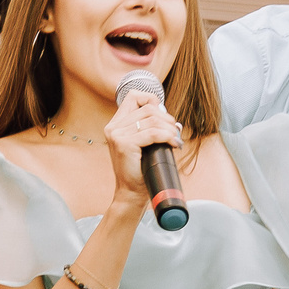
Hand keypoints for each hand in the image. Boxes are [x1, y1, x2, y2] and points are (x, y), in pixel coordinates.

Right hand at [103, 87, 178, 209]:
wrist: (132, 192)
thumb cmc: (140, 169)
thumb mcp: (144, 144)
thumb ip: (151, 128)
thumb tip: (174, 120)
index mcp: (116, 124)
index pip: (134, 96)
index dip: (152, 100)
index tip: (163, 116)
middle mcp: (113, 127)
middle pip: (147, 108)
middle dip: (166, 118)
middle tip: (174, 131)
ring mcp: (117, 135)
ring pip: (152, 120)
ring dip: (169, 128)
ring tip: (174, 139)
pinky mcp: (124, 144)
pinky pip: (152, 133)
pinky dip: (167, 136)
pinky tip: (173, 144)